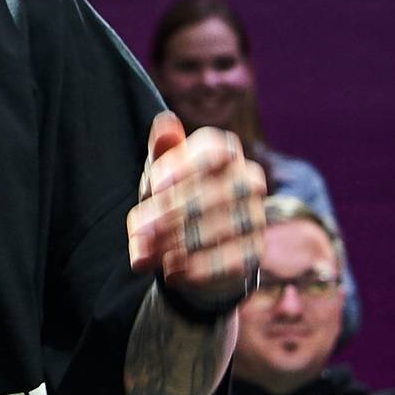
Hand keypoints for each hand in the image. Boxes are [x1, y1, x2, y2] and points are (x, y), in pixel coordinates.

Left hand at [125, 113, 269, 309]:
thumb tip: (165, 123)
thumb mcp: (162, 176)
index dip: (187, 164)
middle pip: (221, 188)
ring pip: (227, 224)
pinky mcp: (255, 252)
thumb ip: (162, 151)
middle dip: (175, 210)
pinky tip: (171, 271)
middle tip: (139, 228)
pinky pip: (234, 259)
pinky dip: (199, 267)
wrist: (191, 251)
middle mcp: (249, 180)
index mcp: (225, 152)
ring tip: (147, 254)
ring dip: (183, 240)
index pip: (216, 147)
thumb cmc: (175, 200)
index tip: (156, 186)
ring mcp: (256, 216)